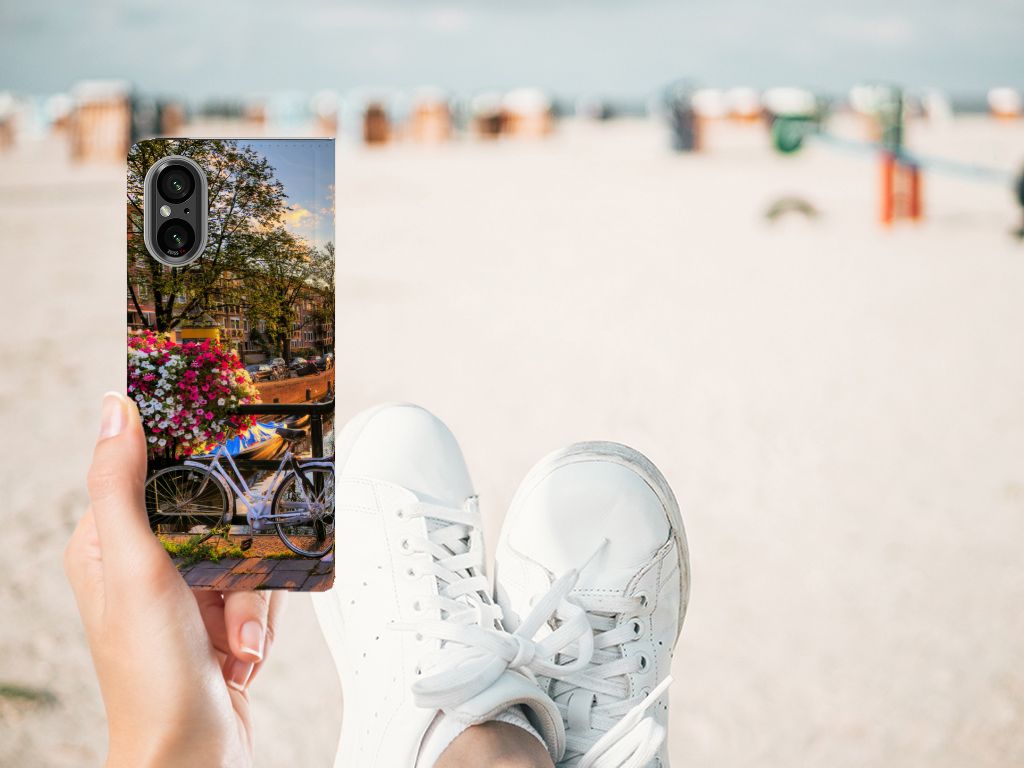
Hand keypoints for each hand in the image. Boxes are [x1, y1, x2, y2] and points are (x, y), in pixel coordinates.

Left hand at [64, 392, 285, 767]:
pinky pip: (260, 586)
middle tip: (227, 584)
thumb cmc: (152, 678)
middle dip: (235, 553)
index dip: (186, 462)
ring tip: (234, 635)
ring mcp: (185, 592)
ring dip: (250, 597)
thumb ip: (122, 487)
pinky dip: (261, 618)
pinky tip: (243, 649)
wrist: (194, 755)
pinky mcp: (219, 615)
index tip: (220, 447)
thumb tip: (115, 410)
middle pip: (213, 511)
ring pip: (244, 549)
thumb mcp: (135, 569)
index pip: (147, 472)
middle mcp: (145, 564)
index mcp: (107, 545)